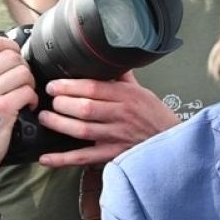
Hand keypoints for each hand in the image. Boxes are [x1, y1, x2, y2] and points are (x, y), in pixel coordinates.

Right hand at [0, 35, 37, 193]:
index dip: (12, 47)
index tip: (15, 59)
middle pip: (12, 56)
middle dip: (23, 67)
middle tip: (22, 81)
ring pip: (23, 72)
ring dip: (30, 83)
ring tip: (24, 94)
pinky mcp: (1, 109)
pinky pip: (27, 92)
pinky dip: (33, 98)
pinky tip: (28, 107)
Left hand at [38, 71, 178, 167]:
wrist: (173, 143)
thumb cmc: (157, 118)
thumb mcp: (143, 92)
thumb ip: (122, 79)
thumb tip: (107, 61)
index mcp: (127, 96)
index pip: (93, 88)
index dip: (68, 86)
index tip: (54, 85)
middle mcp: (121, 115)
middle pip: (84, 108)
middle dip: (61, 103)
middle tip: (49, 100)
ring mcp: (116, 136)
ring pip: (81, 130)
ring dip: (59, 124)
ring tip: (46, 118)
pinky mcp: (113, 155)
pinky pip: (84, 157)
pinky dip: (63, 159)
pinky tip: (47, 157)